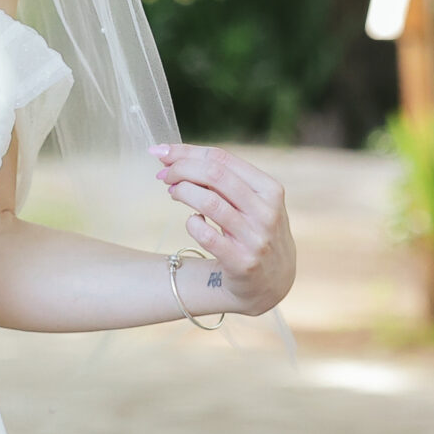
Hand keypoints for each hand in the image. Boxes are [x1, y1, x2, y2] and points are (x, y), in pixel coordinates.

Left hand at [151, 143, 294, 317]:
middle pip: (214, 175)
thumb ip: (220, 180)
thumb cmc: (253, 231)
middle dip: (181, 169)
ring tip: (173, 193)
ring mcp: (256, 238)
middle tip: (164, 175)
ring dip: (182, 192)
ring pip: (208, 202)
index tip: (162, 153)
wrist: (272, 281)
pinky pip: (206, 235)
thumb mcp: (250, 202)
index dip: (187, 152)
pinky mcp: (242, 263)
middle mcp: (266, 212)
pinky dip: (192, 223)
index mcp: (270, 189)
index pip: (222, 159)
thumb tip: (171, 156)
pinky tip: (193, 222)